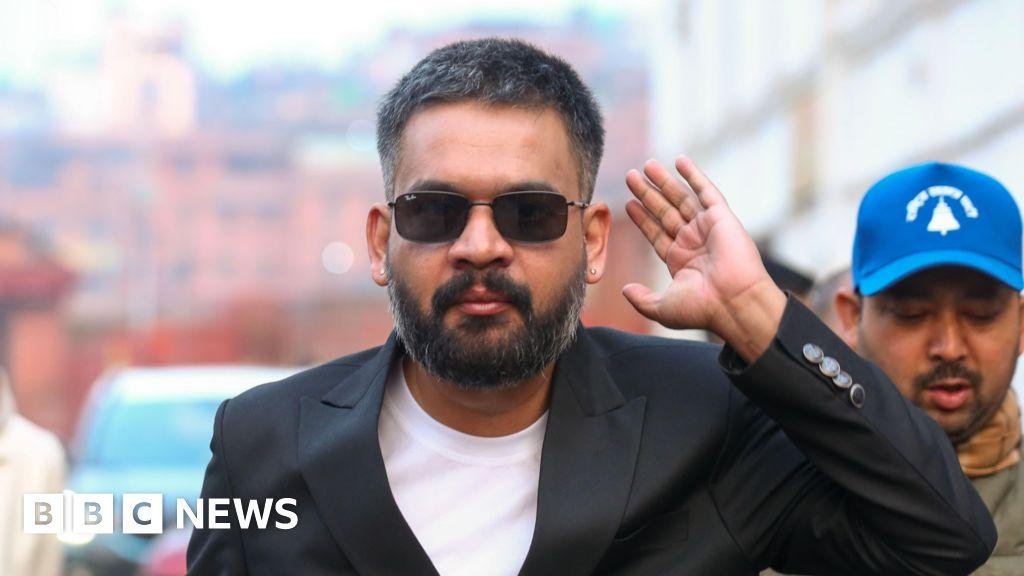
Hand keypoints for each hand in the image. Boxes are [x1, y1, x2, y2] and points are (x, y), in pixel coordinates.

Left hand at [623, 156, 785, 359]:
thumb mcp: (663, 308)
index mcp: (681, 261)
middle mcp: (693, 242)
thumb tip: (625, 290)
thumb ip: (642, 299)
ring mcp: (707, 228)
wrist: (734, 303)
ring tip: (646, 165)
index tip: (628, 204)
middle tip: (630, 176)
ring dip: (664, 181)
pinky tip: (680, 161)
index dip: (642, 219)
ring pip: (681, 198)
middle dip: (648, 194)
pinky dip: (694, 175)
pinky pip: (707, 191)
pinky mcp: (722, 217)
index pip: (656, 233)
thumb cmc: (702, 309)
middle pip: (665, 212)